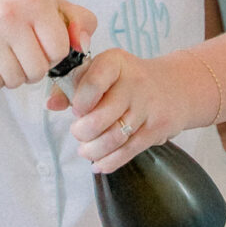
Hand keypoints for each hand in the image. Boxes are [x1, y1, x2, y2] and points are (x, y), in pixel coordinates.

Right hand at [0, 0, 95, 91]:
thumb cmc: (18, 17)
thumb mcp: (53, 9)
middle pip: (38, 69)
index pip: (60, 49)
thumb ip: (82, 22)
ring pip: (17, 80)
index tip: (43, 44)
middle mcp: (7, 14)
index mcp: (33, 1)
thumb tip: (82, 44)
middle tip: (24, 53)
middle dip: (35, 68)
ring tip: (8, 57)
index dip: (54, 54)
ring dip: (17, 76)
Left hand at [60, 48, 211, 170]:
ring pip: (113, 138)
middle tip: (79, 133)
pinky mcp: (157, 129)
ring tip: (86, 150)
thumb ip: (73, 84)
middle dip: (82, 132)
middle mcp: (134, 83)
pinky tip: (99, 163)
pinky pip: (128, 151)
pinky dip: (109, 162)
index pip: (91, 83)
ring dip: (93, 151)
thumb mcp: (102, 71)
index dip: (79, 103)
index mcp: (115, 62)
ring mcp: (148, 107)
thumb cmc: (127, 80)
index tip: (77, 110)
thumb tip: (50, 104)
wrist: (175, 87)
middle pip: (101, 117)